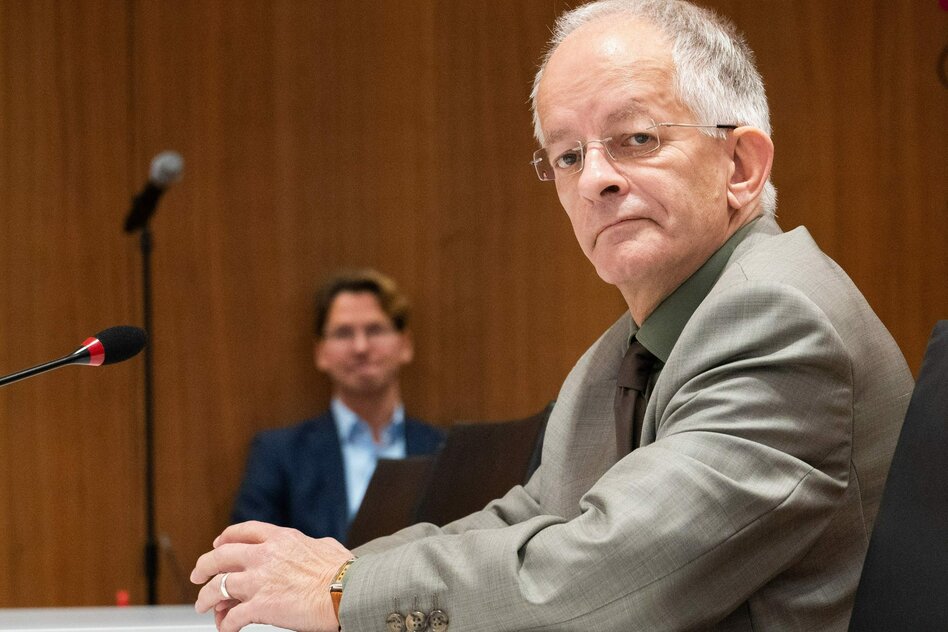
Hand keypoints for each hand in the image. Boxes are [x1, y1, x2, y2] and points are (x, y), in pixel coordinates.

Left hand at [191, 521, 352, 631]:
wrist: (345, 591)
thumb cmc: (343, 572)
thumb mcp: (325, 546)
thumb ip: (311, 545)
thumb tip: (314, 546)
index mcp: (281, 539)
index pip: (244, 531)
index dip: (226, 537)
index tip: (218, 544)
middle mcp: (264, 556)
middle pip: (220, 556)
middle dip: (204, 566)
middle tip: (198, 575)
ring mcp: (259, 581)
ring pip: (217, 587)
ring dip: (206, 598)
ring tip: (203, 606)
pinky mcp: (260, 607)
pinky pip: (232, 617)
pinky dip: (226, 624)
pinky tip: (227, 628)